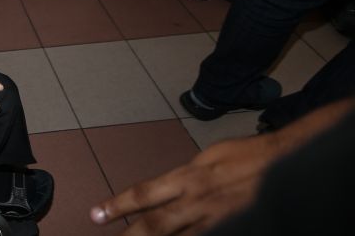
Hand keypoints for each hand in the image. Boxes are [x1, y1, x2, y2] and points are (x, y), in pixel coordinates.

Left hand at [89, 134, 282, 235]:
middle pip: (154, 226)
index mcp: (188, 177)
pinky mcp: (233, 229)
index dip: (117, 205)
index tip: (96, 214)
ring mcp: (216, 221)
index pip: (144, 194)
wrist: (288, 162)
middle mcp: (197, 202)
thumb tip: (170, 188)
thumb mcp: (209, 157)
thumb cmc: (250, 155)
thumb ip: (186, 176)